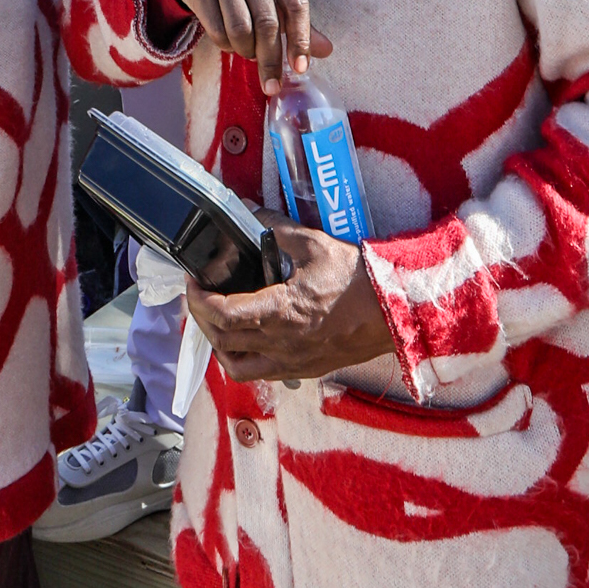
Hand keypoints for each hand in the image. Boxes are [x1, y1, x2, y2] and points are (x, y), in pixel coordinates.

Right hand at [155, 0, 332, 94]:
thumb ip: (294, 16)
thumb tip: (325, 51)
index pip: (296, 4)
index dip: (301, 40)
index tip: (300, 69)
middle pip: (268, 23)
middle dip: (271, 60)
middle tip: (271, 85)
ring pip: (241, 29)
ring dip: (246, 51)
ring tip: (248, 53)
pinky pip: (216, 30)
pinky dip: (226, 45)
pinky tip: (229, 42)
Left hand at [186, 212, 391, 382]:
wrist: (394, 310)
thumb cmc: (358, 280)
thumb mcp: (314, 245)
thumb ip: (275, 229)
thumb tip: (250, 214)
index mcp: (280, 313)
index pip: (222, 315)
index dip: (198, 300)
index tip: (194, 282)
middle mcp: (281, 344)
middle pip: (221, 342)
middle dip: (203, 318)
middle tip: (202, 296)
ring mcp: (292, 362)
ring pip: (237, 367)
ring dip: (220, 346)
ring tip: (220, 323)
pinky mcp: (304, 369)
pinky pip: (262, 373)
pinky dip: (245, 359)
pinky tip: (249, 340)